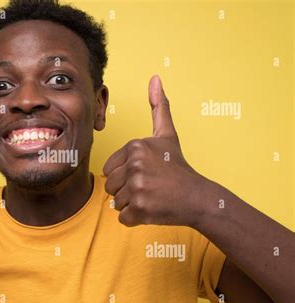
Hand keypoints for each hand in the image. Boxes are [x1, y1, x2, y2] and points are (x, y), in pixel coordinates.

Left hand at [103, 75, 205, 226]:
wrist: (198, 197)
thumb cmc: (178, 167)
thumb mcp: (167, 134)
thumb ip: (159, 107)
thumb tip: (156, 78)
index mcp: (135, 146)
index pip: (109, 169)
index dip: (125, 174)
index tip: (146, 173)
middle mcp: (135, 165)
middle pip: (110, 186)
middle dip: (127, 190)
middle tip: (149, 187)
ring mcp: (138, 188)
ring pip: (115, 202)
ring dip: (131, 204)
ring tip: (151, 197)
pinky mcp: (141, 209)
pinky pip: (123, 217)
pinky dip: (136, 218)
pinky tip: (152, 209)